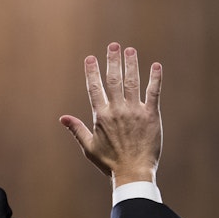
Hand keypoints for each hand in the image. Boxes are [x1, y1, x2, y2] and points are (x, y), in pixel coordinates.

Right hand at [59, 42, 162, 187]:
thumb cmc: (109, 162)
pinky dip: (155, 78)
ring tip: (130, 50)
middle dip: (113, 61)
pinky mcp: (151, 115)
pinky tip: (156, 65)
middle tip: (113, 45)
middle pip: (114, 79)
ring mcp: (135, 111)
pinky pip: (153, 92)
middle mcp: (117, 110)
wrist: (132, 172)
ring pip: (132, 82)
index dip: (92, 72)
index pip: (94, 88)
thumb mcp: (89, 147)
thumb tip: (62, 118)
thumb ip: (77, 129)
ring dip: (131, 64)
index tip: (90, 58)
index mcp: (101, 116)